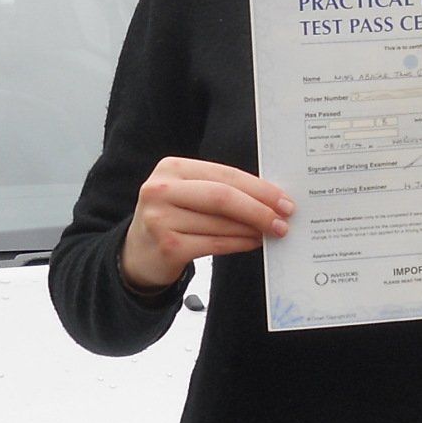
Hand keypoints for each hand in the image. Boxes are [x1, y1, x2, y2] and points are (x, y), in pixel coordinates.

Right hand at [121, 157, 293, 292]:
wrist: (137, 254)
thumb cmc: (172, 218)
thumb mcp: (187, 194)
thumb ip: (220, 189)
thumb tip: (270, 198)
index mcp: (171, 168)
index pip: (224, 174)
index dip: (259, 188)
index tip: (284, 200)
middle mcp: (161, 190)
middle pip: (223, 197)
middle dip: (260, 209)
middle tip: (284, 220)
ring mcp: (161, 219)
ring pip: (221, 223)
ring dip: (252, 229)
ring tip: (271, 232)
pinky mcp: (167, 246)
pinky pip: (215, 244)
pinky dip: (239, 244)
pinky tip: (253, 243)